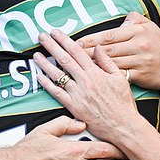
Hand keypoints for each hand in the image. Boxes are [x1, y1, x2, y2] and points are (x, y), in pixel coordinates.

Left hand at [33, 29, 144, 143]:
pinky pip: (57, 94)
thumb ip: (107, 61)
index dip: (65, 40)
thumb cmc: (123, 104)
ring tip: (36, 54)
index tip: (56, 32)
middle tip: (41, 37)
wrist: (123, 126)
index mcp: (96, 73)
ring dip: (45, 64)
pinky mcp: (74, 107)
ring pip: (58, 75)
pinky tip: (40, 77)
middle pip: (64, 60)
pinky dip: (47, 84)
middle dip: (51, 46)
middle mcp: (85, 81)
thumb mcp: (120, 78)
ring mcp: (78, 94)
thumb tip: (97, 47)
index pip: (77, 51)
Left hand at [79, 12, 159, 90]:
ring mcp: (140, 61)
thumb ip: (134, 19)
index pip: (109, 35)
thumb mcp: (150, 27)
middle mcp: (138, 45)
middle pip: (106, 49)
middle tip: (67, 55)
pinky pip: (119, 75)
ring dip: (91, 65)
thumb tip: (120, 18)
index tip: (74, 43)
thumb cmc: (159, 46)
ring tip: (75, 67)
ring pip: (110, 63)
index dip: (90, 39)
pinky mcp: (141, 75)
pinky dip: (105, 77)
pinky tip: (92, 78)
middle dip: (85, 53)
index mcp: (137, 32)